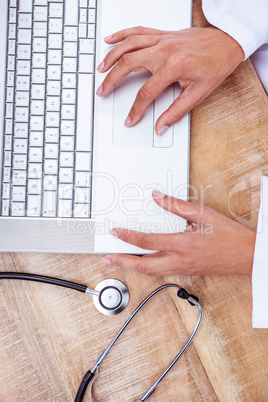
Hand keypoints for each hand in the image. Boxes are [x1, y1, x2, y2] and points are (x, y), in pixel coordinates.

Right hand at [96, 26, 243, 135]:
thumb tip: (161, 126)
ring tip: (101, 69)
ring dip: (111, 57)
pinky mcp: (162, 34)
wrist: (227, 42)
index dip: (136, 109)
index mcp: (172, 67)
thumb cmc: (216, 64)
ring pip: (128, 45)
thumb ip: (176, 112)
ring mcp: (161, 39)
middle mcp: (163, 50)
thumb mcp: (198, 93)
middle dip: (112, 80)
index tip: (130, 119)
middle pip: (128, 64)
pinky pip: (137, 31)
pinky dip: (121, 35)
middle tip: (102, 90)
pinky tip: (111, 40)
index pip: (146, 93)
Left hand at [102, 191, 255, 275]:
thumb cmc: (227, 235)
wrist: (245, 255)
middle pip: (142, 265)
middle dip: (122, 262)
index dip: (127, 236)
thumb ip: (175, 205)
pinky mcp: (185, 272)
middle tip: (106, 258)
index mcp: (181, 244)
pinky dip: (146, 268)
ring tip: (119, 260)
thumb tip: (157, 197)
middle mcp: (178, 260)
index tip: (116, 232)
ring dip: (132, 266)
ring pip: (150, 271)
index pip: (146, 241)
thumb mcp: (202, 214)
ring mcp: (181, 269)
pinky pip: (160, 272)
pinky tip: (142, 262)